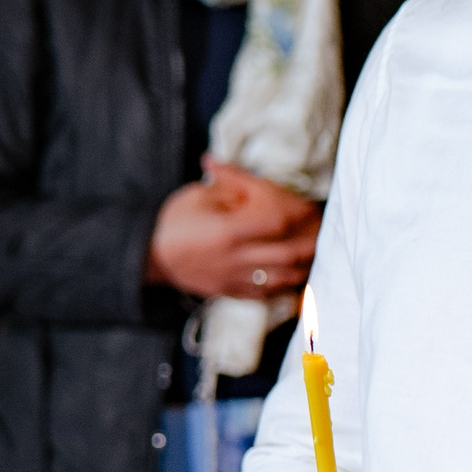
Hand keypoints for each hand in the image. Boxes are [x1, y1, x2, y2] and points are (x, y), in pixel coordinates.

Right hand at [147, 157, 318, 298]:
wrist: (148, 255)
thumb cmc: (175, 220)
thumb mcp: (200, 194)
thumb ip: (236, 186)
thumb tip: (265, 179)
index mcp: (227, 231)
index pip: (276, 220)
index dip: (298, 210)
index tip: (308, 203)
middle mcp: (236, 259)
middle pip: (291, 252)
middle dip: (314, 237)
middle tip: (323, 225)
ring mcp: (237, 280)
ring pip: (287, 277)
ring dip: (308, 261)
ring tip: (318, 247)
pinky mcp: (235, 293)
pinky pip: (273, 292)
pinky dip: (291, 281)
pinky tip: (300, 269)